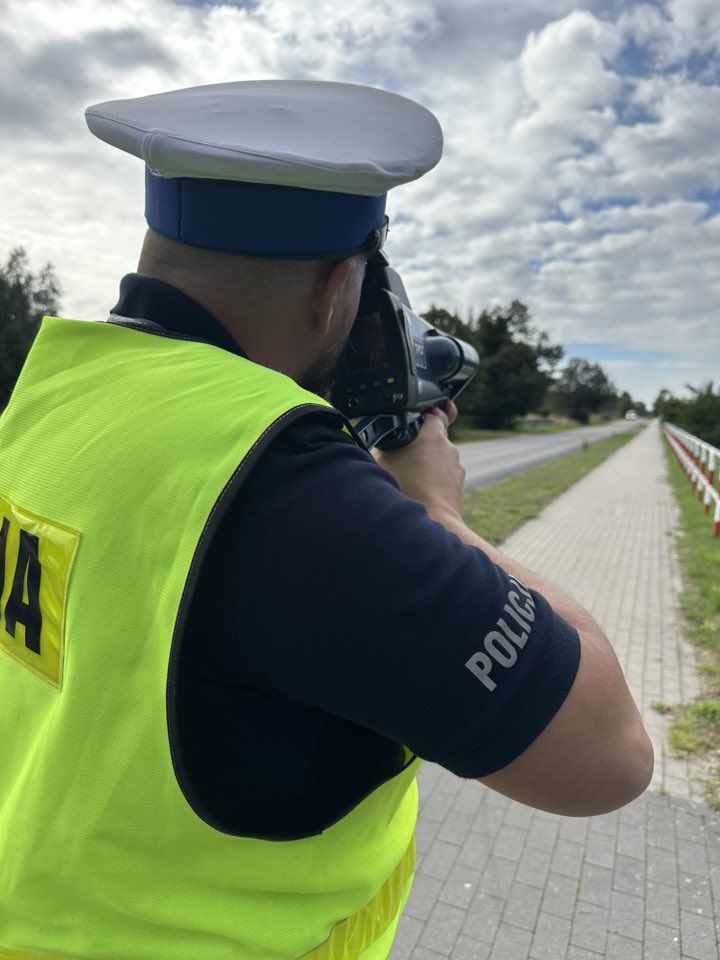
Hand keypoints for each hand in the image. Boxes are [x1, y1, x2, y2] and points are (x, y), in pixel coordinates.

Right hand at [372, 401, 464, 520]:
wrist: (431, 520)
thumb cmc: (406, 490)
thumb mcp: (383, 462)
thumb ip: (383, 446)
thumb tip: (381, 444)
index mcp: (433, 436)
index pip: (435, 414)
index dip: (426, 416)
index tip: (419, 421)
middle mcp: (449, 449)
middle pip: (436, 438)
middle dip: (422, 445)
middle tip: (405, 456)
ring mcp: (456, 468)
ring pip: (440, 459)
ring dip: (428, 464)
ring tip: (410, 479)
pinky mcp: (458, 486)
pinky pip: (444, 477)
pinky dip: (434, 481)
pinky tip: (419, 491)